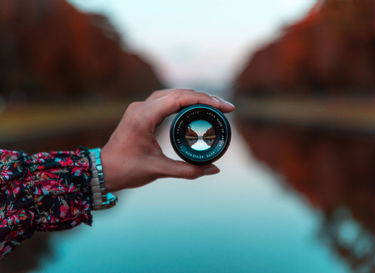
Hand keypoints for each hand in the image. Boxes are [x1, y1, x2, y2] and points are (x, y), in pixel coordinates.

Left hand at [100, 88, 234, 191]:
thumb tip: (214, 169)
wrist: (103, 170)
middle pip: (178, 93)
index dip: (205, 100)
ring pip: (172, 94)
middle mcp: (141, 107)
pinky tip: (195, 108)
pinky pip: (166, 100)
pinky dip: (183, 102)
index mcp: (144, 117)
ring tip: (214, 107)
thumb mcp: (159, 170)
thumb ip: (188, 170)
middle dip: (204, 98)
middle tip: (225, 108)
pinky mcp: (141, 112)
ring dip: (194, 97)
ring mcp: (140, 107)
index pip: (179, 99)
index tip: (223, 108)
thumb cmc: (126, 170)